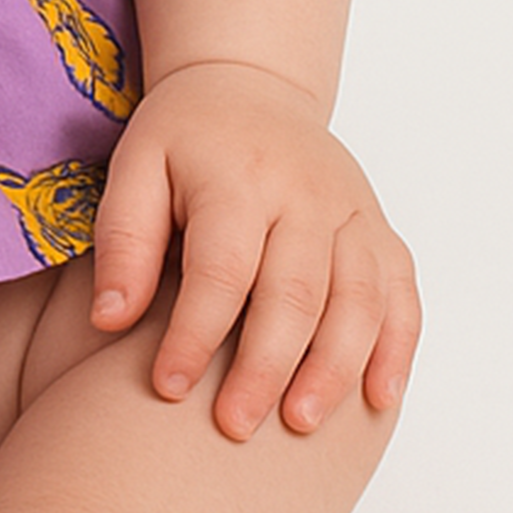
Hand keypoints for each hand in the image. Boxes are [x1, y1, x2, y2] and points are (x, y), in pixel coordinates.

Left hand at [89, 59, 419, 439]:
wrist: (250, 86)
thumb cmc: (184, 139)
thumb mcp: (136, 167)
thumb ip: (124, 240)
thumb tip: (110, 320)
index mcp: (236, 175)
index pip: (220, 267)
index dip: (194, 332)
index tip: (166, 387)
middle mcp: (304, 191)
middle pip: (294, 291)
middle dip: (265, 366)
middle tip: (234, 426)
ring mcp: (351, 210)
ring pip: (357, 299)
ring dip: (333, 367)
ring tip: (299, 424)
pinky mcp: (380, 229)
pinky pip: (401, 293)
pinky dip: (396, 347)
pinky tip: (376, 398)